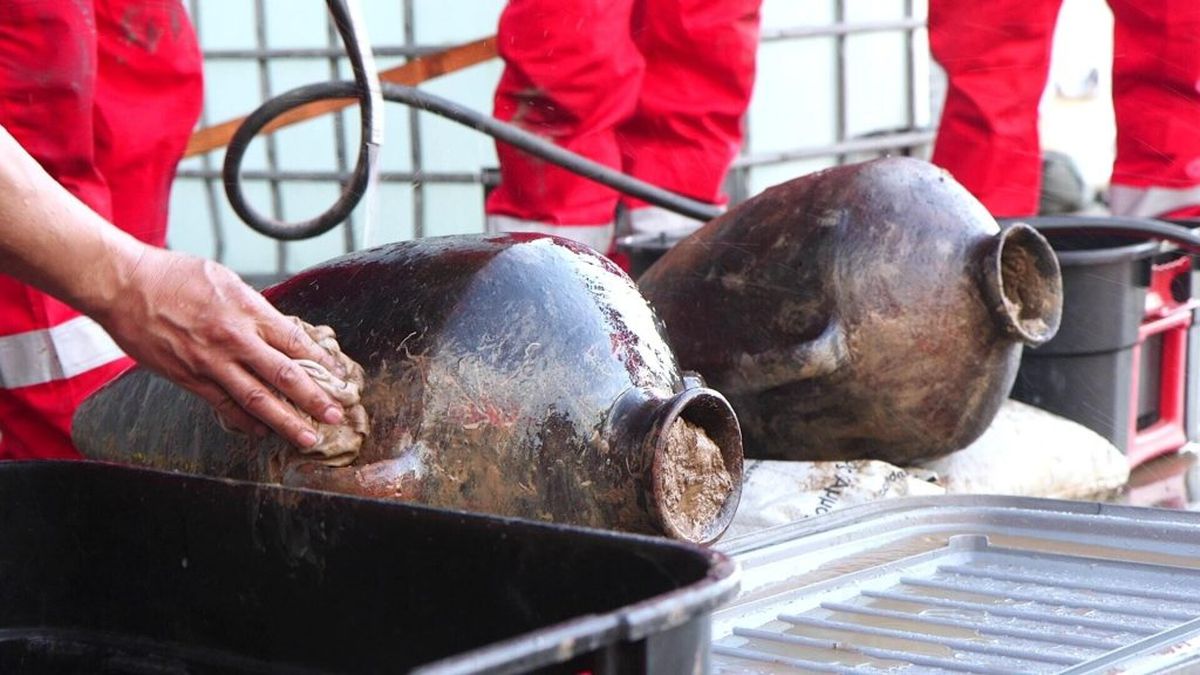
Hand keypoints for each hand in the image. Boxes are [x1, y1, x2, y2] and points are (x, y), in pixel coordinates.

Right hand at [91, 245, 345, 447]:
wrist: (124, 285)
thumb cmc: (173, 276)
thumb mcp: (225, 280)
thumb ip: (253, 307)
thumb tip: (278, 328)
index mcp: (247, 310)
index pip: (295, 341)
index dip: (321, 362)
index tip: (339, 376)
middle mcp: (233, 338)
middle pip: (284, 374)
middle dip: (314, 399)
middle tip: (336, 416)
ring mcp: (210, 362)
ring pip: (257, 398)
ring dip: (286, 421)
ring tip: (308, 437)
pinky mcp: (188, 378)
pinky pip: (223, 405)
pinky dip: (245, 421)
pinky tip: (262, 432)